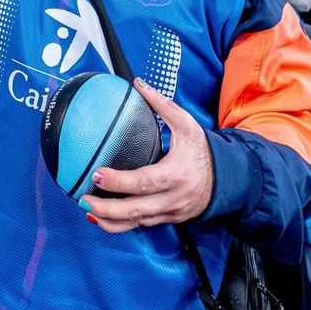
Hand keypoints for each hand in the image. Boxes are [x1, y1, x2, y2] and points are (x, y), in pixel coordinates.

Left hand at [83, 79, 213, 231]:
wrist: (227, 179)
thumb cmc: (203, 151)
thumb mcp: (187, 124)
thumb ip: (162, 105)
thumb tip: (139, 84)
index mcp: (176, 175)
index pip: (144, 182)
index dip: (119, 182)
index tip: (98, 174)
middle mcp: (173, 198)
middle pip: (136, 210)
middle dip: (107, 209)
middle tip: (84, 199)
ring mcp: (170, 212)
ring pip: (137, 223)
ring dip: (110, 220)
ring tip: (88, 210)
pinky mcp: (168, 220)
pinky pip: (142, 225)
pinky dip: (122, 224)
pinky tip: (103, 218)